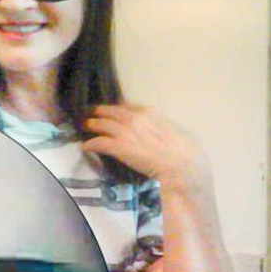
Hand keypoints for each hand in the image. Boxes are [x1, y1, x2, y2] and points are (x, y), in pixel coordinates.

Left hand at [82, 104, 209, 190]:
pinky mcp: (117, 147)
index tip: (113, 111)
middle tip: (93, 114)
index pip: (128, 107)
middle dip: (100, 112)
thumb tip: (161, 129)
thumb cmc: (185, 150)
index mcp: (149, 112)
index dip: (118, 109)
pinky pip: (98, 143)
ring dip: (92, 125)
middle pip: (111, 112)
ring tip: (86, 126)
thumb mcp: (175, 129)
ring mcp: (124, 132)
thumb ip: (163, 126)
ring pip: (101, 124)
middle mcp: (134, 118)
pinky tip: (85, 147)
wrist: (180, 164)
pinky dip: (90, 144)